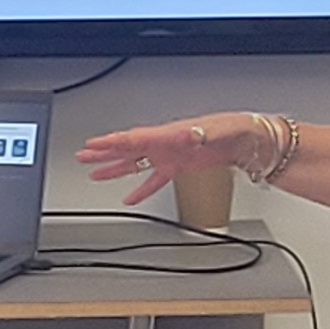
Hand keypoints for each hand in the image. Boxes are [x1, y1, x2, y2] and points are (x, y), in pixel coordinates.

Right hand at [77, 113, 263, 206]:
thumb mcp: (215, 130)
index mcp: (168, 135)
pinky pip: (154, 180)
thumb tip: (188, 134)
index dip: (112, 142)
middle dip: (103, 153)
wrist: (247, 140)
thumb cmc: (232, 130)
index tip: (92, 144)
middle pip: (127, 149)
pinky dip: (140, 190)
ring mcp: (169, 157)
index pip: (134, 139)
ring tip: (94, 174)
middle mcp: (165, 145)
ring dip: (114, 169)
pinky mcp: (178, 168)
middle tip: (82, 155)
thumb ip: (199, 133)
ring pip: (135, 164)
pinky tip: (129, 198)